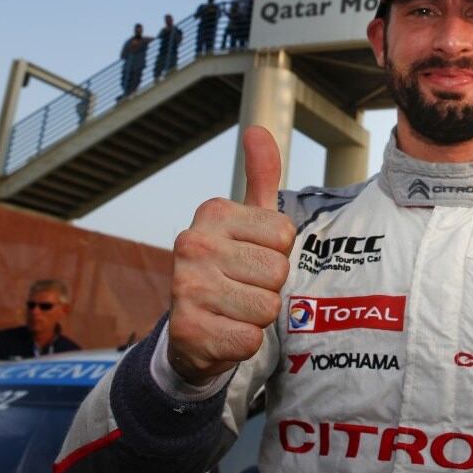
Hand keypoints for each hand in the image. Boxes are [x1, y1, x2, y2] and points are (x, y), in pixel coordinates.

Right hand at [167, 126, 294, 384]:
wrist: (190, 331)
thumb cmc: (230, 268)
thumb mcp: (248, 220)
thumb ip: (260, 176)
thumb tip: (258, 130)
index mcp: (213, 213)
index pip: (285, 235)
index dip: (278, 253)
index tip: (252, 256)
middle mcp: (193, 244)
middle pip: (278, 271)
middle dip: (269, 286)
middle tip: (243, 287)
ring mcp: (187, 288)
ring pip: (267, 307)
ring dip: (257, 316)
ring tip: (233, 309)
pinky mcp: (189, 331)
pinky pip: (250, 339)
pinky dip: (243, 342)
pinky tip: (223, 332)